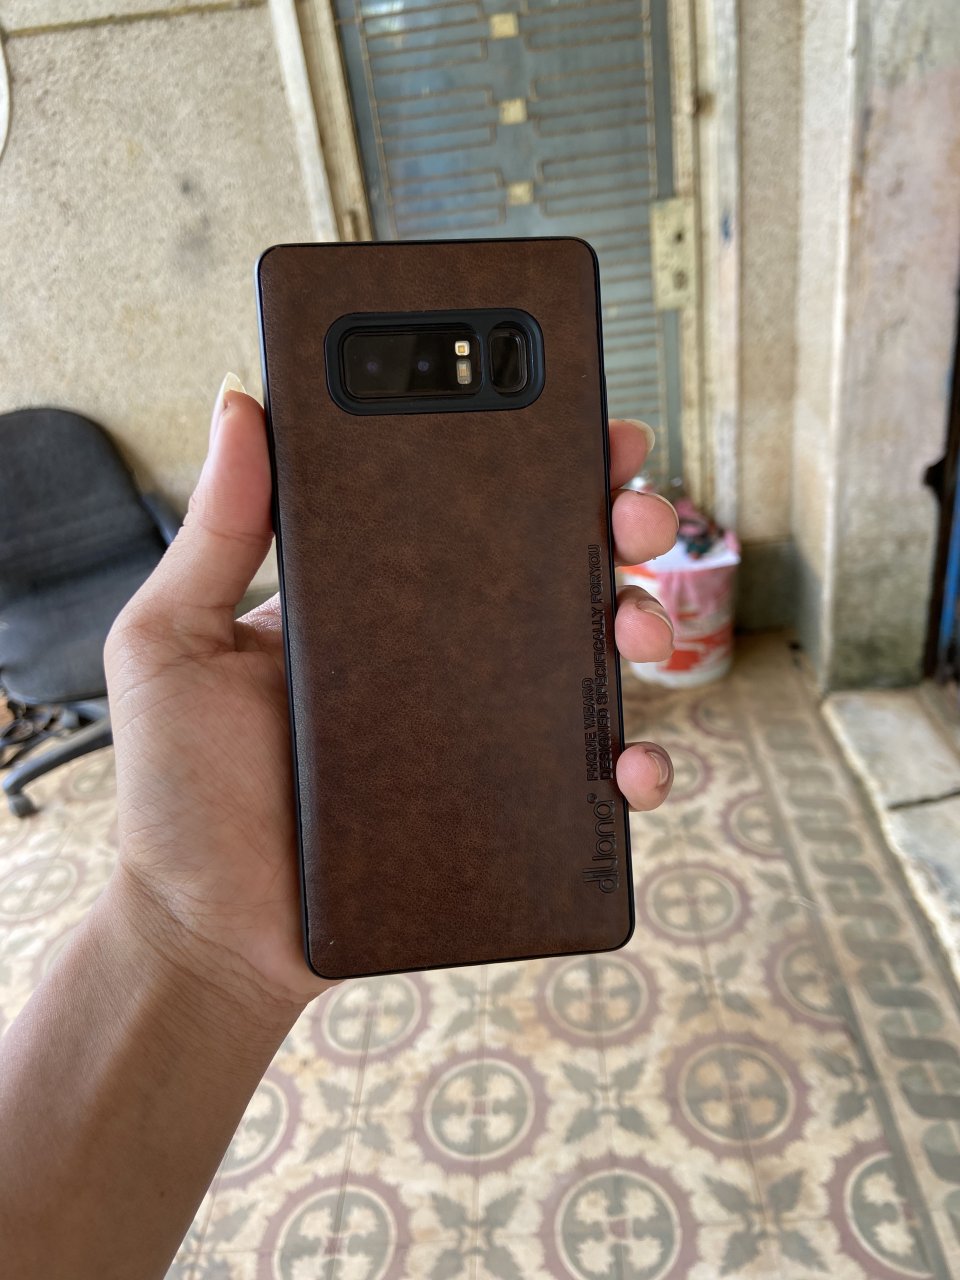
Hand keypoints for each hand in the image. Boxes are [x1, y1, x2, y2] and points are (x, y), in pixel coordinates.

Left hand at [105, 387, 676, 1010]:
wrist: (211, 932)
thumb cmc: (182, 791)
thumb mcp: (174, 643)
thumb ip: (214, 532)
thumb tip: (240, 400)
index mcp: (373, 600)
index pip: (465, 511)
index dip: (532, 463)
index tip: (579, 423)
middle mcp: (440, 655)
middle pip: (549, 573)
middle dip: (615, 526)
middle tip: (633, 510)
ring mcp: (478, 731)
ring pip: (585, 662)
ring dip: (641, 624)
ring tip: (637, 623)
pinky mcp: (502, 809)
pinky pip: (585, 779)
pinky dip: (631, 768)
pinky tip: (629, 765)